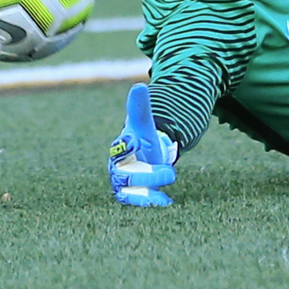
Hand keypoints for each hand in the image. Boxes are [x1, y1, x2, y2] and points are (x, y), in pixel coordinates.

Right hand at [108, 83, 177, 206]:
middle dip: (147, 175)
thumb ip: (141, 108)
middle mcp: (118, 169)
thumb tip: (139, 86)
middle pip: (126, 176)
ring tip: (164, 197)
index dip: (126, 147)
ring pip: (130, 194)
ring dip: (147, 195)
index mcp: (120, 149)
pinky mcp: (132, 196)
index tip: (135, 142)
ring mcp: (124, 185)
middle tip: (171, 172)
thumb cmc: (141, 140)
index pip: (119, 149)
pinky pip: (137, 202)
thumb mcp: (144, 124)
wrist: (144, 156)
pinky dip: (152, 203)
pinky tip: (168, 202)